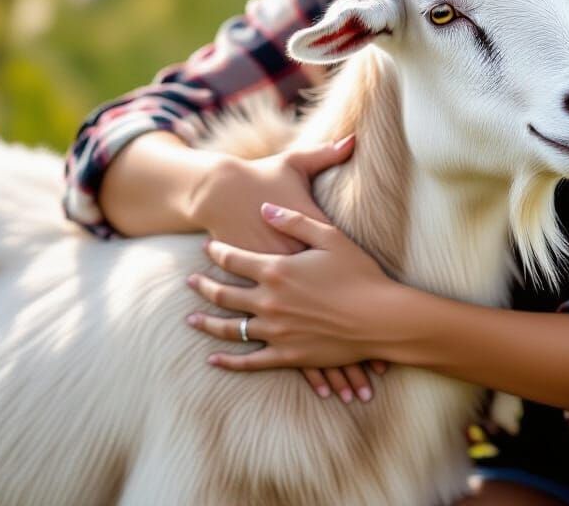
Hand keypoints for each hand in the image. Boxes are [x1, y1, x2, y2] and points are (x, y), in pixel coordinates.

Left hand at [186, 203, 399, 403]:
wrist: (379, 317)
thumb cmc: (359, 272)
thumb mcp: (330, 236)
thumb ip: (295, 221)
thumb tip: (264, 208)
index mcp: (277, 270)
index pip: (234, 258)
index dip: (217, 251)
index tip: (207, 247)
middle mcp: (268, 301)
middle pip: (223, 293)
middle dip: (203, 286)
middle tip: (189, 282)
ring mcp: (275, 331)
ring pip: (229, 328)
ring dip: (207, 323)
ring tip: (190, 319)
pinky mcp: (287, 355)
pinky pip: (249, 361)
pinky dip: (228, 361)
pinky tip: (213, 359)